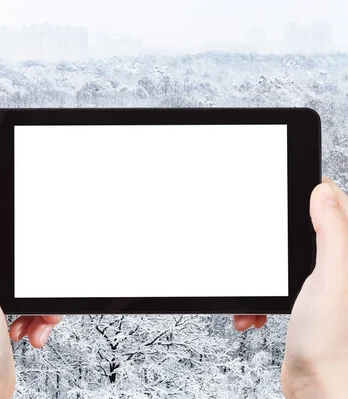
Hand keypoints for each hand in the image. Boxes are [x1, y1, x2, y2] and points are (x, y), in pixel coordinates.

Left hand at [0, 181, 59, 398]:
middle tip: (32, 280)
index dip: (0, 201)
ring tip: (32, 313)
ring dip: (38, 292)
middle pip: (10, 235)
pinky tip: (30, 326)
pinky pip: (32, 294)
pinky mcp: (2, 301)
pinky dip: (37, 311)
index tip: (22, 213)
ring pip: (28, 267)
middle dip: (30, 256)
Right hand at [280, 178, 347, 397]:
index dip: (315, 200)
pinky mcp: (306, 305)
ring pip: (286, 264)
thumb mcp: (332, 280)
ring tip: (259, 295)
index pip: (338, 210)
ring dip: (264, 278)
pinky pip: (277, 288)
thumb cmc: (332, 345)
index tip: (290, 200)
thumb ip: (333, 233)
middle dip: (277, 247)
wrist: (317, 388)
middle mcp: (341, 271)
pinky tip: (256, 312)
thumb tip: (325, 192)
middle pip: (306, 237)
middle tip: (268, 255)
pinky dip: (261, 299)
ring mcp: (324, 288)